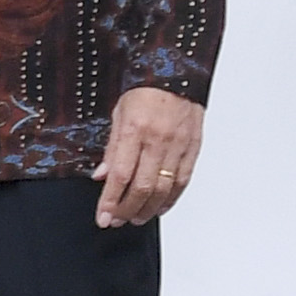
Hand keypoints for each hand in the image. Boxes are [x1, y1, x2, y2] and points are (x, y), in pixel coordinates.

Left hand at [98, 87, 204, 228]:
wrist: (177, 74)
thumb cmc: (145, 91)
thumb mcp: (118, 114)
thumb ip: (112, 148)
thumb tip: (102, 176)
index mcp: (136, 131)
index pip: (121, 175)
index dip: (111, 200)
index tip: (103, 216)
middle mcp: (159, 141)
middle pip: (143, 187)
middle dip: (127, 209)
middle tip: (116, 221)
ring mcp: (178, 147)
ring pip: (164, 188)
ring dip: (148, 209)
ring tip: (135, 219)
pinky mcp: (193, 149)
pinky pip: (183, 180)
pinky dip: (171, 198)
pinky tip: (160, 207)